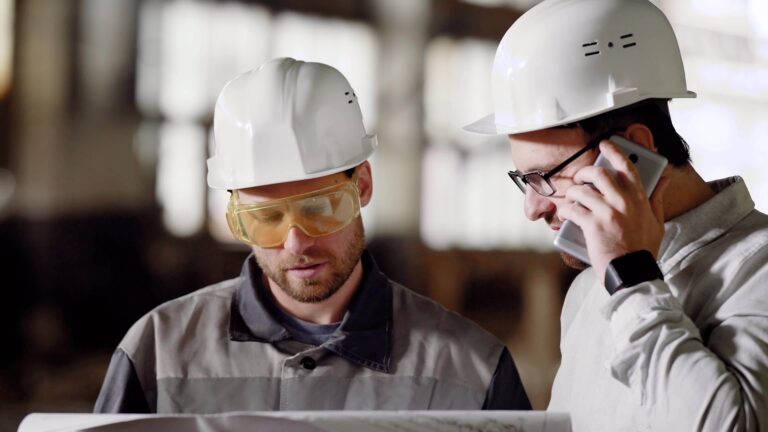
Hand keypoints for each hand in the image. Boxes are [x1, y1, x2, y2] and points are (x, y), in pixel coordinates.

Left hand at [558, 140, 669, 283]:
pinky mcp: (592, 225)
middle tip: (579, 179)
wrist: (632, 272)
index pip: (626, 167)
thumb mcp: (657, 221)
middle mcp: (623, 201)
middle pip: (598, 174)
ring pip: (581, 191)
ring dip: (572, 193)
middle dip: (584, 173)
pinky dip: (565, 211)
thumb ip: (657, 198)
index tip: (604, 144)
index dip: (614, 151)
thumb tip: (665, 179)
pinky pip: (572, 209)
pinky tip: (565, 215)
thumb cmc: (643, 248)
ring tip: (571, 200)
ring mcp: (607, 212)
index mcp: (639, 198)